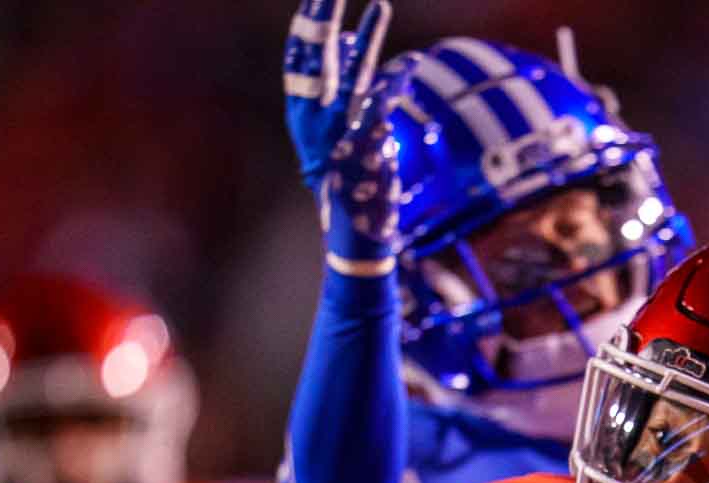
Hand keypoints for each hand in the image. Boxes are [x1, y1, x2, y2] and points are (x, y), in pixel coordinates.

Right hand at [282, 0, 415, 274]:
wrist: (353, 235)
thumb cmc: (349, 182)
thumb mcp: (339, 130)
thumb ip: (344, 85)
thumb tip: (347, 39)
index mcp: (303, 117)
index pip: (297, 61)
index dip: (305, 27)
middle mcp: (316, 121)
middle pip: (317, 57)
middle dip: (322, 17)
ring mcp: (340, 133)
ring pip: (352, 74)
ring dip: (367, 37)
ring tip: (381, 3)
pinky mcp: (366, 147)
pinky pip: (383, 105)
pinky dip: (397, 82)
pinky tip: (411, 60)